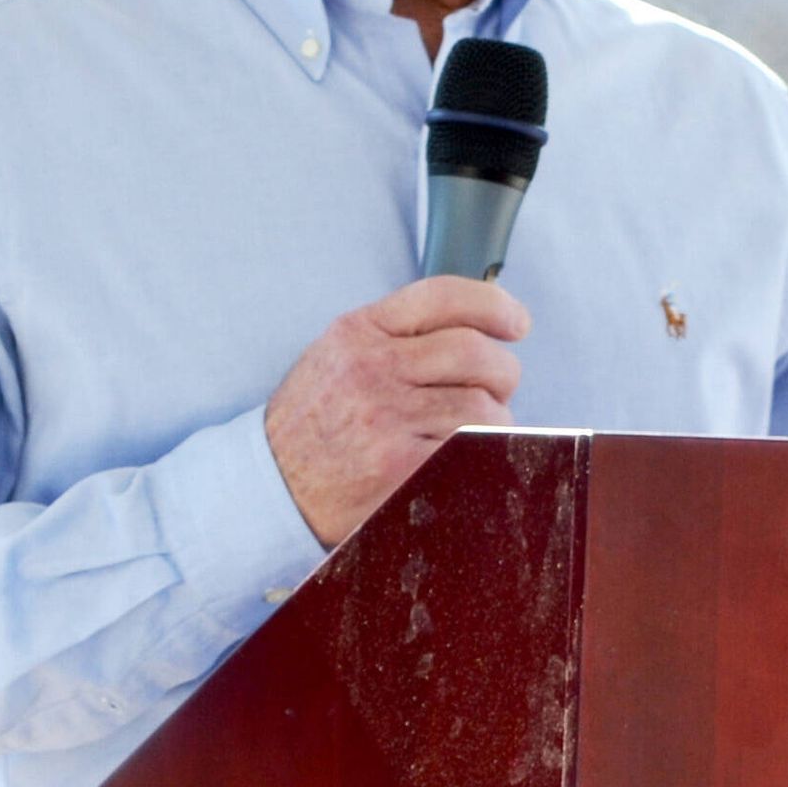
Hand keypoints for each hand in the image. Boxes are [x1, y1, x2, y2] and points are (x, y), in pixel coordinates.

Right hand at [262, 277, 528, 547]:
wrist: (272, 489)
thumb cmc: (313, 424)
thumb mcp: (337, 356)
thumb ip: (396, 334)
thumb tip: (476, 325)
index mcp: (358, 332)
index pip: (443, 297)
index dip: (494, 305)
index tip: (516, 322)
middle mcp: (372, 369)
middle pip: (476, 353)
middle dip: (502, 372)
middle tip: (496, 389)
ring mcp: (386, 419)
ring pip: (483, 407)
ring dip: (494, 421)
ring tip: (474, 431)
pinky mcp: (401, 468)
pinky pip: (472, 451)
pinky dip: (482, 453)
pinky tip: (465, 457)